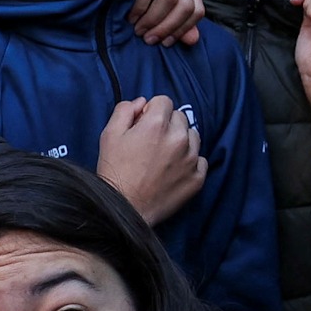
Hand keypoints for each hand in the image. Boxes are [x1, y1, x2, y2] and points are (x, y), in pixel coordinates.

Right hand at [97, 95, 204, 225]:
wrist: (123, 209)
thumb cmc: (114, 171)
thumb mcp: (109, 135)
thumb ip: (125, 110)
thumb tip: (142, 103)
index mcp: (157, 124)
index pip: (164, 101)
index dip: (151, 112)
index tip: (143, 125)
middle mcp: (179, 138)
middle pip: (179, 118)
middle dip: (167, 125)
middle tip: (151, 143)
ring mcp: (191, 158)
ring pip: (193, 136)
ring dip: (181, 141)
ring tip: (163, 157)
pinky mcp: (198, 177)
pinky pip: (200, 160)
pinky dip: (189, 163)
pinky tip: (173, 171)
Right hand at [130, 0, 202, 46]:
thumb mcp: (158, 1)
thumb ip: (177, 20)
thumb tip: (192, 40)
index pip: (197, 9)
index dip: (182, 30)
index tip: (165, 43)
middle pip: (185, 5)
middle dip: (166, 27)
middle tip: (149, 39)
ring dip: (153, 19)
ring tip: (139, 30)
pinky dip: (140, 7)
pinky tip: (132, 17)